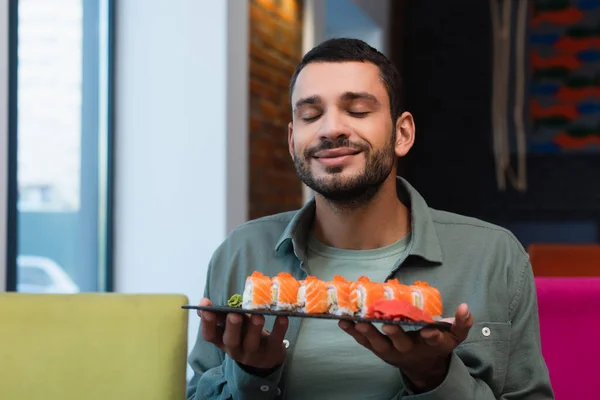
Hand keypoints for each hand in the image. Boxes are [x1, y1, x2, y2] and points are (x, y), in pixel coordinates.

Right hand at [198, 298, 288, 371]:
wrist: (265, 359)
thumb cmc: (244, 336)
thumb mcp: (231, 328)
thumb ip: (221, 317)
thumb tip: (203, 303)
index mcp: (222, 341)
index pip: (209, 335)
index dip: (206, 321)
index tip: (204, 305)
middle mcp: (235, 350)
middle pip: (230, 341)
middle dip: (232, 327)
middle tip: (234, 314)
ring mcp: (253, 353)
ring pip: (252, 343)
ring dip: (254, 328)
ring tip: (257, 315)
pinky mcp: (272, 353)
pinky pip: (275, 341)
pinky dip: (279, 329)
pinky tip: (282, 317)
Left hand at [339, 303, 473, 392]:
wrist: (423, 365)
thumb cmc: (437, 344)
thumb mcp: (454, 337)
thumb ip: (462, 324)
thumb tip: (466, 307)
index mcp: (430, 345)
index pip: (433, 340)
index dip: (431, 336)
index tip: (430, 331)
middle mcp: (409, 349)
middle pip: (401, 343)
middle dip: (394, 334)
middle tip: (387, 324)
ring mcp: (391, 351)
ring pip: (379, 344)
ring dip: (367, 333)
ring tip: (356, 322)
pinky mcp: (378, 349)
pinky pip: (364, 342)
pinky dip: (353, 333)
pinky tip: (343, 322)